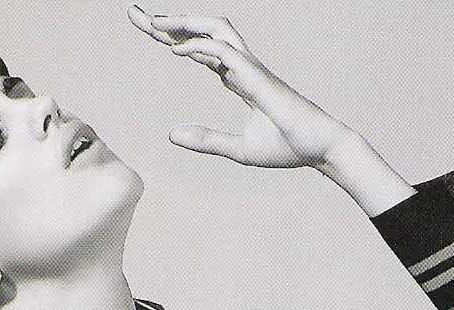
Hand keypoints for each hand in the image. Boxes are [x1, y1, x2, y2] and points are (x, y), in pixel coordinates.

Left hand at [128, 6, 347, 167]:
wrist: (318, 149)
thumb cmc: (286, 146)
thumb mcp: (236, 148)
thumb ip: (205, 140)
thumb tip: (171, 135)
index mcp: (237, 77)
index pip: (198, 49)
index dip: (171, 37)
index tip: (146, 28)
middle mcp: (241, 65)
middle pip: (201, 30)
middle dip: (169, 22)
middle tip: (135, 15)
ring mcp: (250, 67)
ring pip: (214, 30)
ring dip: (184, 24)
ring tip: (154, 23)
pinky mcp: (258, 76)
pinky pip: (225, 53)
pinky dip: (200, 48)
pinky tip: (177, 50)